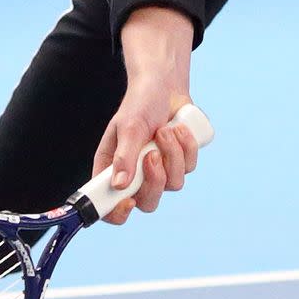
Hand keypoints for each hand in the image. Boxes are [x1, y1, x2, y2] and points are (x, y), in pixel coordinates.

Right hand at [92, 5, 196, 224]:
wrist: (164, 85)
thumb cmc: (140, 103)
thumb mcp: (129, 126)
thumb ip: (124, 156)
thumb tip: (119, 186)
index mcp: (112, 169)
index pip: (109, 206)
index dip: (116, 213)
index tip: (129, 201)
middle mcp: (135, 175)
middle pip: (148, 203)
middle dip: (155, 180)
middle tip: (152, 154)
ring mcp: (160, 170)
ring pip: (173, 185)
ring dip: (172, 155)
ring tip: (165, 129)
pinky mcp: (180, 162)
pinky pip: (189, 168)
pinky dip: (186, 146)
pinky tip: (178, 128)